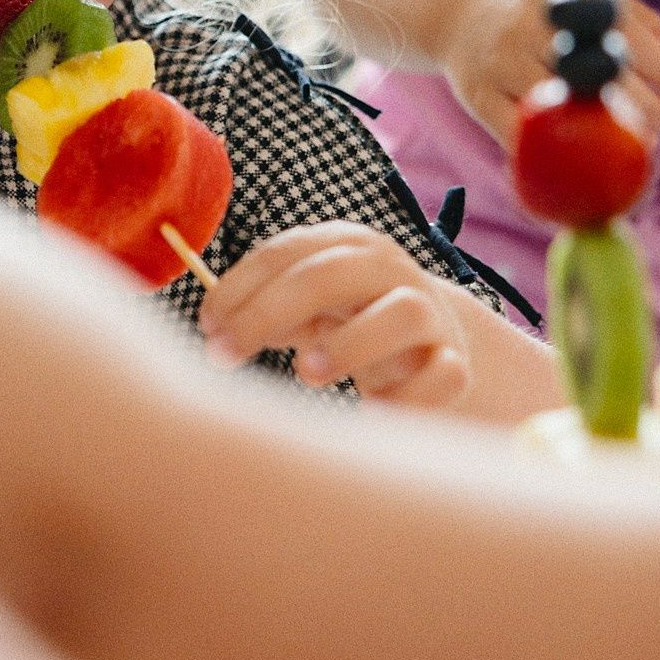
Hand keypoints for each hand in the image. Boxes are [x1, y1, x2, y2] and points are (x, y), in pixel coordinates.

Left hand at [195, 222, 475, 408]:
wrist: (435, 344)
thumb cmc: (352, 320)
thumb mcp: (309, 303)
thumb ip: (266, 306)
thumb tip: (215, 325)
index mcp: (349, 246)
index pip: (287, 252)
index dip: (239, 287)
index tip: (206, 326)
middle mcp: (391, 271)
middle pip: (331, 274)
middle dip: (267, 312)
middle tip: (224, 353)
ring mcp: (429, 316)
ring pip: (401, 315)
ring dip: (350, 343)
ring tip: (306, 373)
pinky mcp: (454, 364)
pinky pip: (442, 376)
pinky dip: (407, 398)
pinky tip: (370, 413)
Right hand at [443, 0, 659, 149]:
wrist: (455, 14)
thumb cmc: (536, 12)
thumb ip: (633, 21)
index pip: (620, 31)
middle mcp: (528, 25)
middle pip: (596, 72)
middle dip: (643, 103)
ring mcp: (500, 62)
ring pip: (564, 107)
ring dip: (608, 131)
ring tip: (640, 141)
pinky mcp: (478, 96)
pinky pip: (523, 134)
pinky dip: (558, 150)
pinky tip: (587, 157)